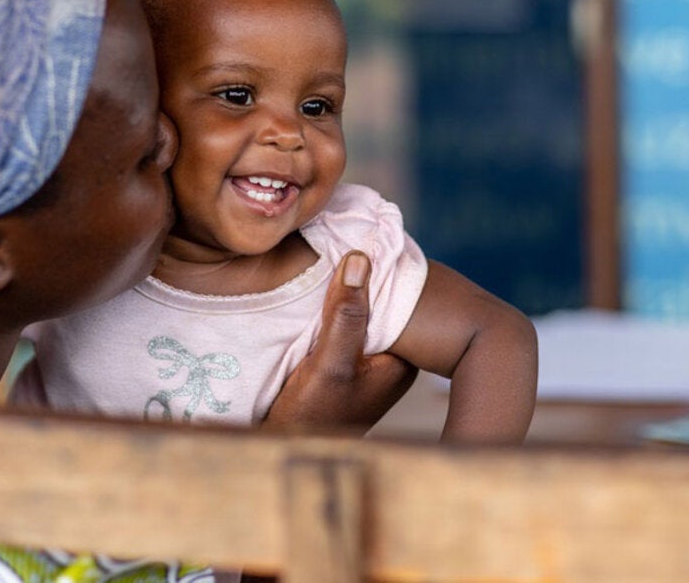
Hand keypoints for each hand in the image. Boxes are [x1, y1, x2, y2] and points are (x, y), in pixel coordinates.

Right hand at [261, 251, 417, 433]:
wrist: (286, 449)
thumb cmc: (311, 417)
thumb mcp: (329, 365)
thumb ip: (345, 317)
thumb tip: (359, 260)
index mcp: (401, 359)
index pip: (400, 300)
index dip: (381, 269)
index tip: (359, 239)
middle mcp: (391, 357)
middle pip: (381, 303)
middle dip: (361, 277)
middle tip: (340, 240)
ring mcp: (369, 359)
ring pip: (361, 310)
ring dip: (343, 290)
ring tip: (326, 255)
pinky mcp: (347, 360)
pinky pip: (345, 321)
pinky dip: (332, 305)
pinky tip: (316, 288)